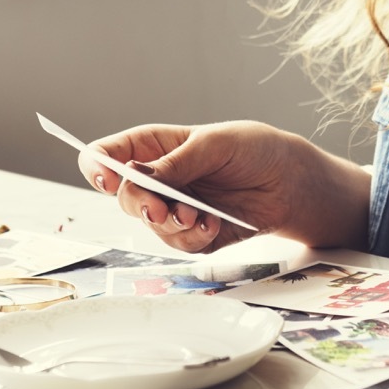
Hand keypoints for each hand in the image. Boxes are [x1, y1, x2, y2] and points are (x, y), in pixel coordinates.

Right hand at [78, 121, 369, 254]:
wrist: (291, 182)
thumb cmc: (255, 149)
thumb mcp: (216, 144)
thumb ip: (177, 162)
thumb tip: (137, 174)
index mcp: (154, 147)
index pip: (107, 155)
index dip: (97, 166)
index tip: (109, 177)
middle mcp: (157, 179)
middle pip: (122, 196)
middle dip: (139, 204)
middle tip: (162, 208)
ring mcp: (173, 208)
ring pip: (149, 225)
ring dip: (172, 224)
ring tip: (202, 215)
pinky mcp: (193, 234)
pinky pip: (178, 244)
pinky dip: (194, 237)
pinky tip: (215, 223)